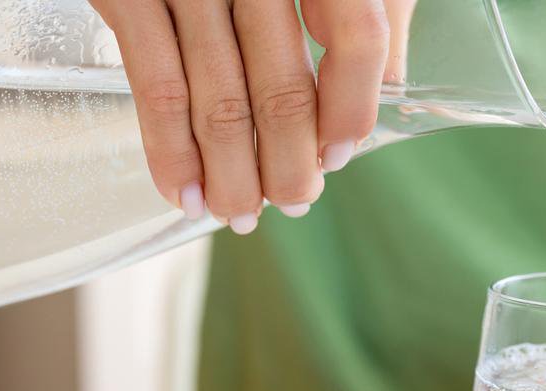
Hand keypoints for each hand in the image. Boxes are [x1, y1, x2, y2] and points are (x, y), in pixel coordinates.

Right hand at [90, 0, 389, 231]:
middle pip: (283, 87)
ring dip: (231, 175)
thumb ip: (372, 8)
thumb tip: (390, 92)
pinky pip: (154, 87)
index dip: (352, 108)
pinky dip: (170, 152)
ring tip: (240, 214)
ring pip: (219, 101)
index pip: (357, 35)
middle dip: (288, 164)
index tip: (338, 156)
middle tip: (293, 202)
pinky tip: (185, 192)